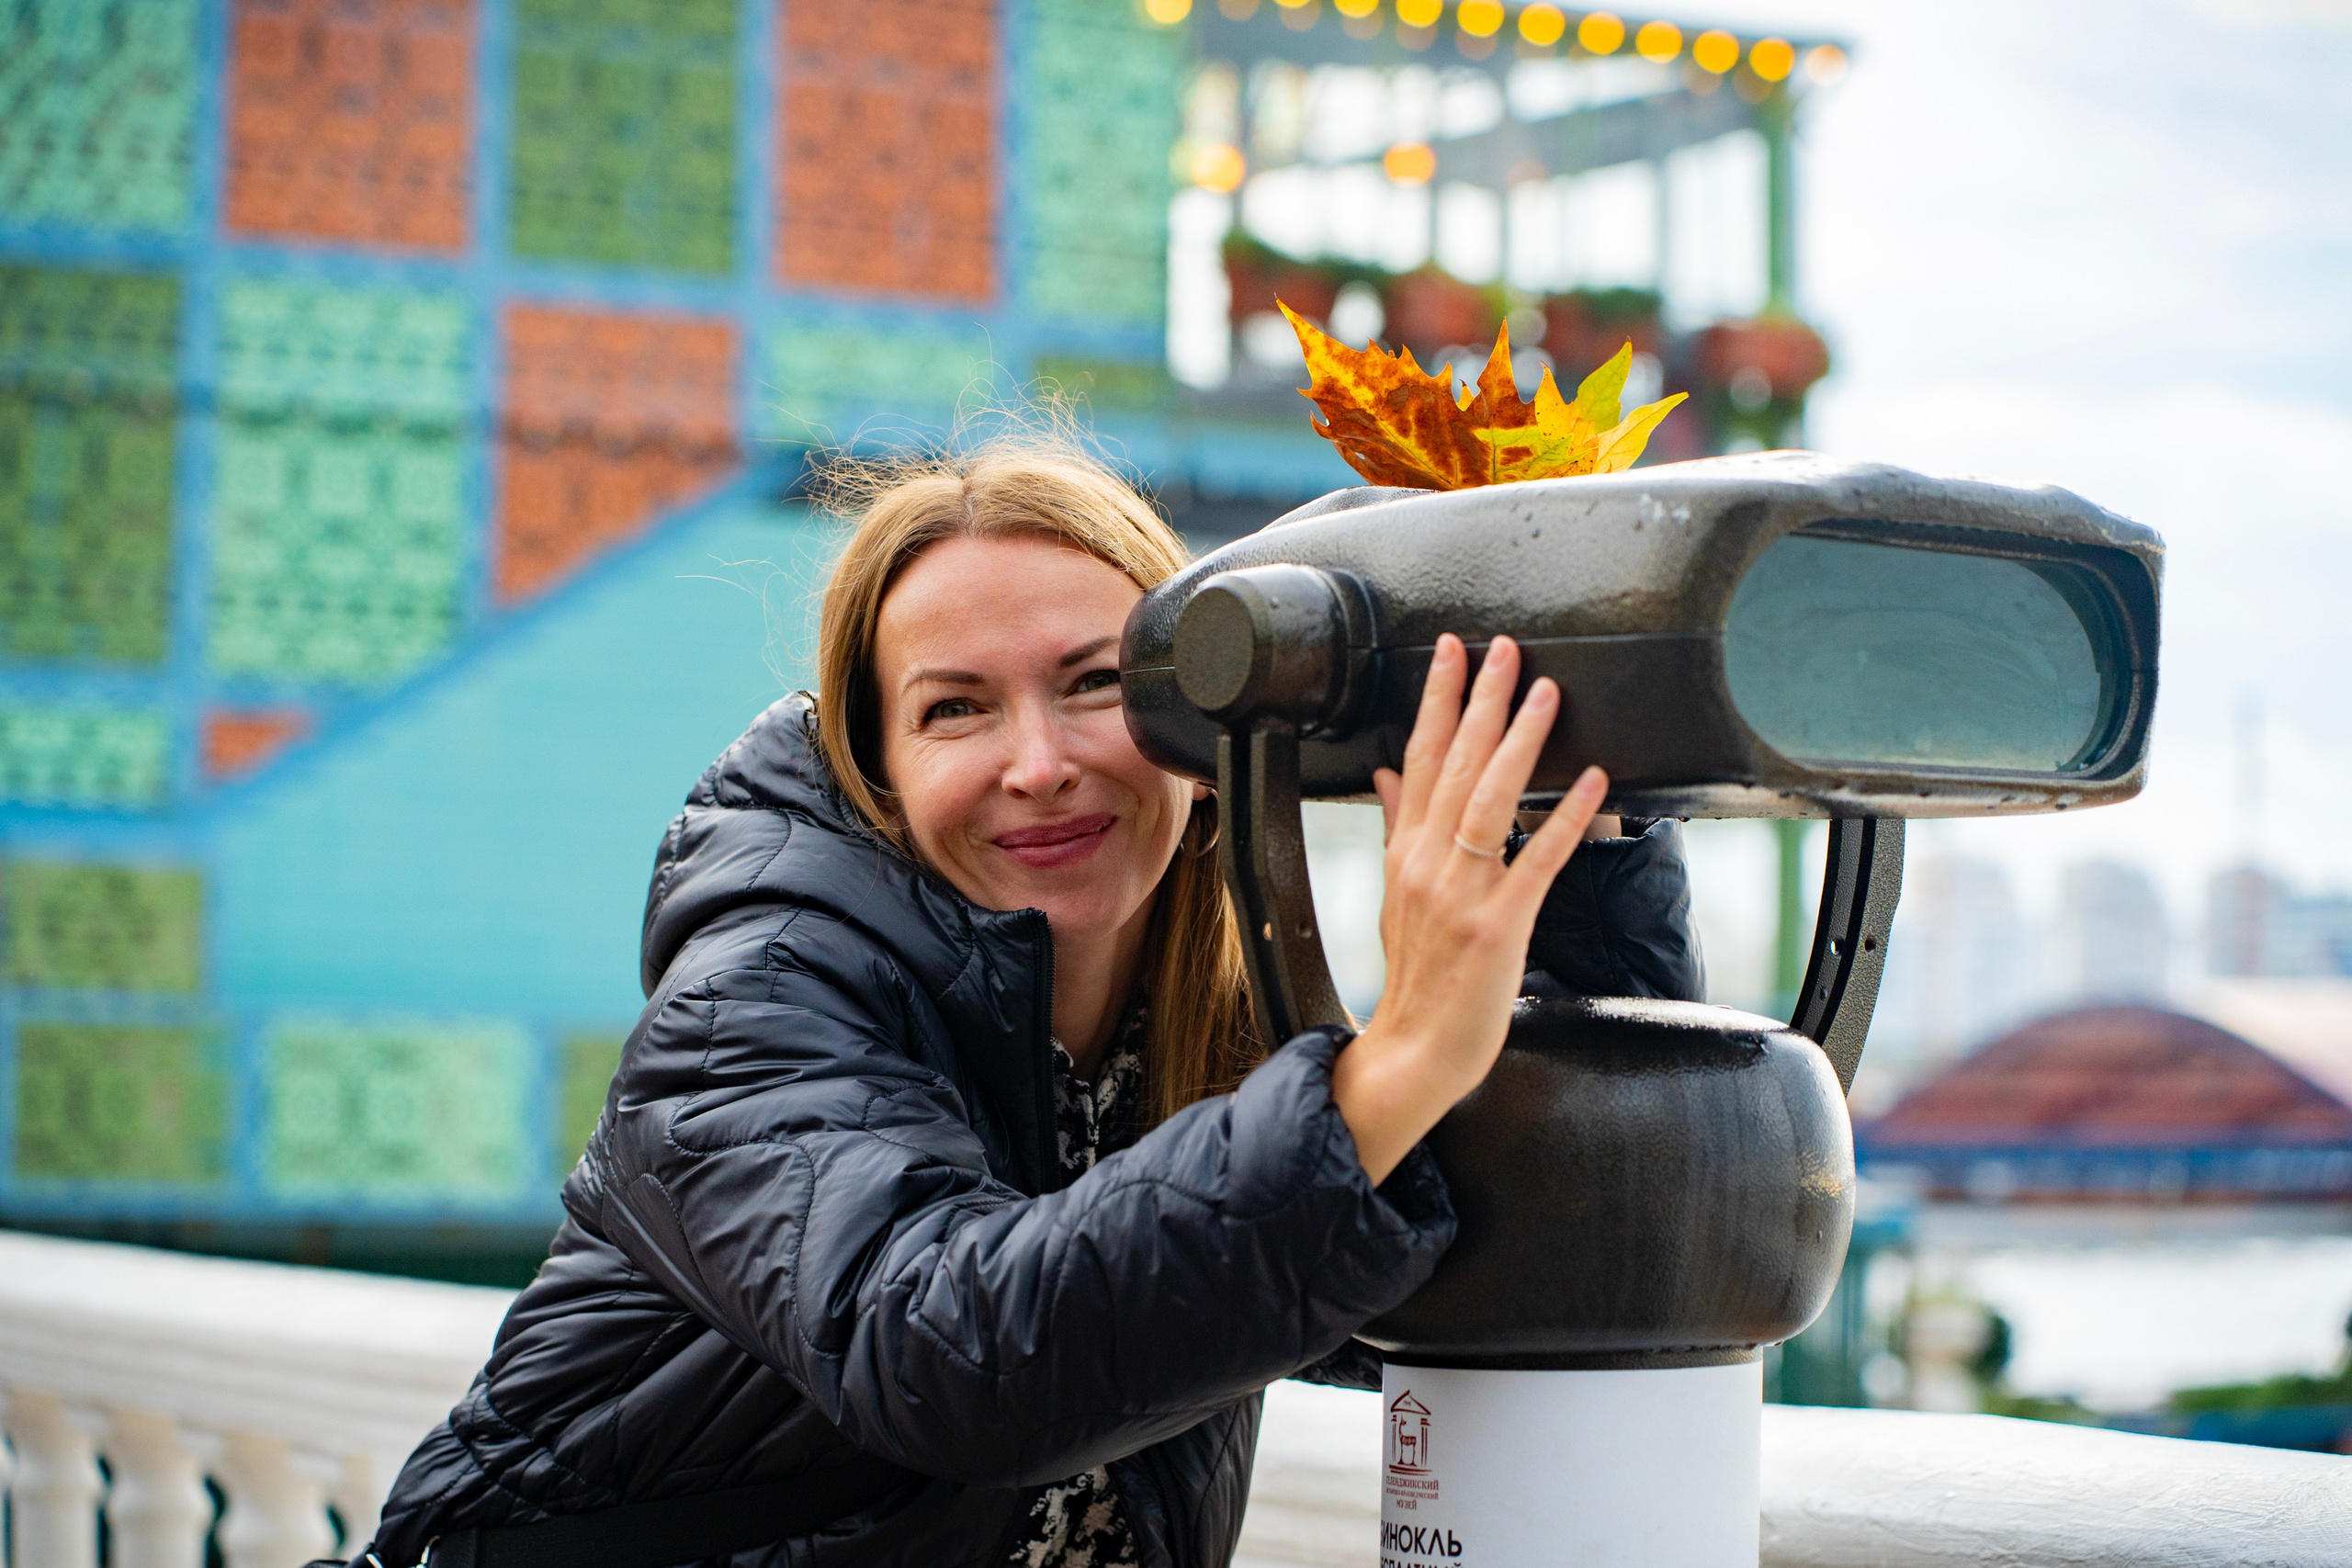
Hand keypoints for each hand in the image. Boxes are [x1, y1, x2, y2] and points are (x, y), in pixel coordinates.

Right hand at [1330, 634, 1607, 1183]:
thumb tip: (1388, 772)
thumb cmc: (1416, 976)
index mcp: (1406, 853)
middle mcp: (1428, 864)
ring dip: (1519, 742)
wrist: (1416, 1048)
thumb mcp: (1396, 895)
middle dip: (1479, 701)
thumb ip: (1395, 828)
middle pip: (1455, 766)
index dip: (1436, 702)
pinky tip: (1590, 781)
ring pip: (1489, 801)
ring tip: (1545, 693)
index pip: (1419, 759)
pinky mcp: (1498, 926)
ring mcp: (1462, 894)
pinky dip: (1563, 818)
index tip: (1451, 653)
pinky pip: (1536, 861)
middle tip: (1503, 649)